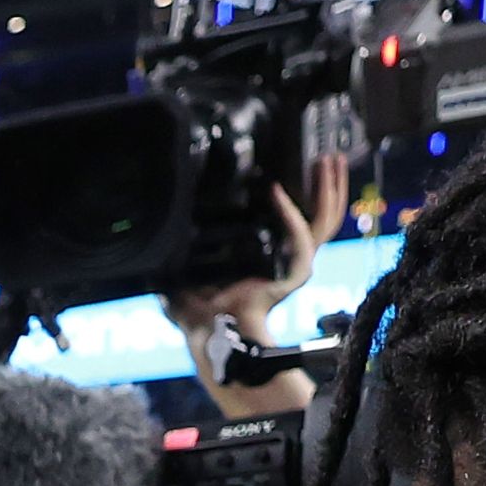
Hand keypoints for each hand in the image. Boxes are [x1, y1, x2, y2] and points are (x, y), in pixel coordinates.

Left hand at [166, 153, 346, 418]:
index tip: (307, 162)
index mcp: (275, 255)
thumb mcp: (188, 269)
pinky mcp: (296, 273)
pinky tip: (277, 191)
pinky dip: (288, 213)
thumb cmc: (198, 309)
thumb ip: (179, 250)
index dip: (310, 191)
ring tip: (326, 160)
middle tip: (329, 154)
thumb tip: (155, 231)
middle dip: (330, 183)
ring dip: (327, 189)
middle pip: (325, 214)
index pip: (303, 217)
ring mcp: (297, 265)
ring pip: (324, 220)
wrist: (210, 332)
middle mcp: (292, 258)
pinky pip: (299, 237)